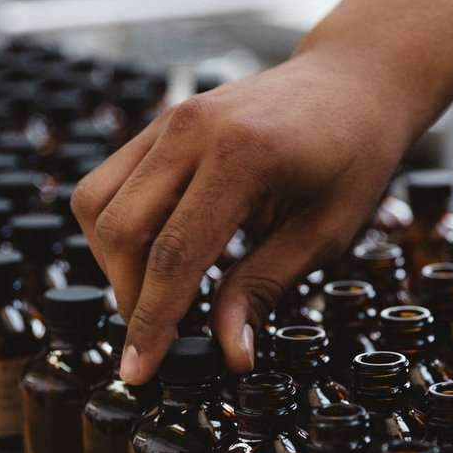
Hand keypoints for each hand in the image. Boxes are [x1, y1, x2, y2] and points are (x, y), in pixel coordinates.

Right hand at [72, 40, 419, 383]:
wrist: (354, 81)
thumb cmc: (354, 155)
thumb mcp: (323, 233)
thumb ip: (264, 289)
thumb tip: (228, 353)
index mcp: (242, 157)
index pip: (173, 255)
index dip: (151, 323)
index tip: (138, 372)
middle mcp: (191, 129)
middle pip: (121, 232)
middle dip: (129, 298)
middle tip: (158, 340)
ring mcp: (169, 119)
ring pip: (98, 205)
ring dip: (115, 264)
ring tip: (157, 297)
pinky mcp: (160, 122)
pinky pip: (110, 182)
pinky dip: (118, 229)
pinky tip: (155, 256)